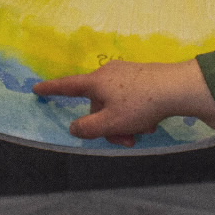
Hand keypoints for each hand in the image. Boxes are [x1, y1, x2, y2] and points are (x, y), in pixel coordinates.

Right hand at [33, 59, 214, 146]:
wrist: (178, 87)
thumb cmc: (140, 105)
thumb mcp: (110, 123)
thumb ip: (87, 128)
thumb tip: (75, 127)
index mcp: (97, 81)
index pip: (68, 86)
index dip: (51, 89)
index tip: (37, 88)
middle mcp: (109, 73)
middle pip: (98, 104)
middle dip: (108, 125)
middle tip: (126, 141)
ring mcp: (128, 74)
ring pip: (117, 105)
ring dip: (125, 123)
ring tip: (142, 132)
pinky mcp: (144, 77)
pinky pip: (132, 100)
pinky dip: (137, 114)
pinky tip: (152, 123)